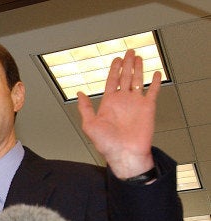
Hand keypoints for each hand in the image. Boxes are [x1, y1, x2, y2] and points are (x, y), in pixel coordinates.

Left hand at [77, 49, 158, 178]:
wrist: (125, 154)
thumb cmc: (106, 144)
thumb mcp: (89, 125)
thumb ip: (85, 108)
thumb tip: (79, 93)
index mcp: (109, 103)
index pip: (112, 81)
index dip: (114, 70)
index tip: (116, 60)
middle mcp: (123, 102)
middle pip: (125, 77)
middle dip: (127, 64)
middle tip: (129, 52)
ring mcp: (136, 104)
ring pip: (137, 81)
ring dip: (138, 68)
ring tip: (139, 57)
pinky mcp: (148, 108)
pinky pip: (152, 92)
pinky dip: (154, 82)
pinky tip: (155, 73)